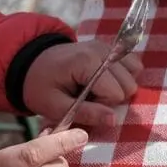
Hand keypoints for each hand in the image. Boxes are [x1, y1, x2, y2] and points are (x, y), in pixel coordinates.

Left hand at [23, 41, 142, 126]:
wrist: (32, 63)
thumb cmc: (41, 87)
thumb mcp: (55, 107)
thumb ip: (85, 114)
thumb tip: (114, 120)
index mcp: (87, 62)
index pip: (116, 93)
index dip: (101, 105)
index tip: (81, 103)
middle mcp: (103, 50)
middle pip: (129, 85)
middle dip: (112, 98)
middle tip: (89, 98)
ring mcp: (109, 46)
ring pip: (135, 75)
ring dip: (119, 88)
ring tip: (96, 89)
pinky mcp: (112, 48)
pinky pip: (133, 65)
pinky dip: (124, 77)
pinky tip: (106, 82)